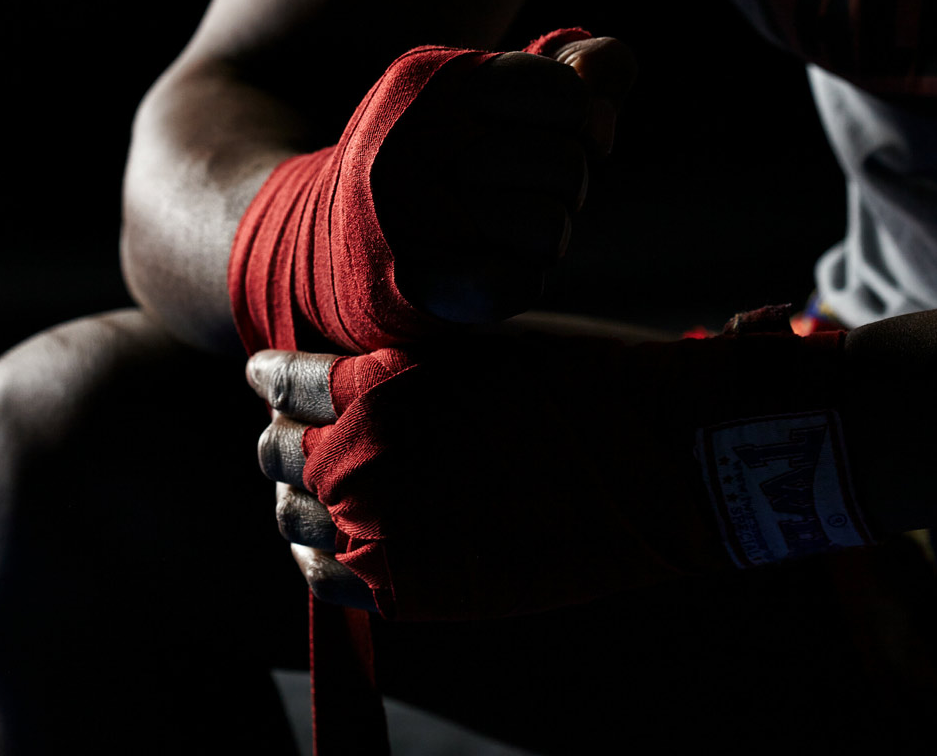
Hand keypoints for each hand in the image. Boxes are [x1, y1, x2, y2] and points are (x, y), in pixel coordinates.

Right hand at [227, 34, 637, 354]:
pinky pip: (519, 285)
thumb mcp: (484, 101)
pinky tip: (482, 269)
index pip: (566, 95)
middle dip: (563, 189)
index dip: (585, 124)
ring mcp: (405, 213)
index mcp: (433, 80)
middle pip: (567, 167)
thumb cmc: (431, 167)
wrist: (322, 244)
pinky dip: (515, 282)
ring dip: (540, 241)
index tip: (567, 138)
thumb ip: (563, 75)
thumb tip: (608, 74)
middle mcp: (411, 139)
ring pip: (550, 231)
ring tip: (495, 232)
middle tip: (517, 194)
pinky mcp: (411, 280)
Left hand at [242, 330, 837, 620]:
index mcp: (375, 386)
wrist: (664, 469)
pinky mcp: (416, 591)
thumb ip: (402, 362)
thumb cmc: (582, 387)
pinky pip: (329, 578)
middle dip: (286, 436)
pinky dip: (320, 554)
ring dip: (297, 494)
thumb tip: (349, 374)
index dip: (276, 378)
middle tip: (299, 430)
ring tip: (313, 485)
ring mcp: (385, 533)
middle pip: (277, 452)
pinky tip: (331, 539)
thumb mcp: (478, 345)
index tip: (272, 377)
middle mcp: (363, 462)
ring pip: (293, 516)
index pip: (283, 382)